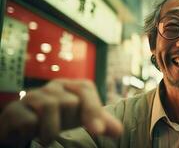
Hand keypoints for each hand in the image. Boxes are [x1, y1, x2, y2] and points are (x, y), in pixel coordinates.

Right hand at [0, 79, 122, 146]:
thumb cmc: (58, 119)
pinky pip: (28, 121)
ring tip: (46, 136)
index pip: (85, 90)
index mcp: (71, 86)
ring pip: (49, 107)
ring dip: (50, 131)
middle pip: (70, 101)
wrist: (24, 125)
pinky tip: (30, 133)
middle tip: (60, 127)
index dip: (93, 111)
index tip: (98, 131)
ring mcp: (32, 96)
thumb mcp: (81, 119)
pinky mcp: (14, 109)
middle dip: (68, 121)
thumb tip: (119, 131)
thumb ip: (101, 122)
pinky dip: (32, 132)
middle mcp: (53, 87)